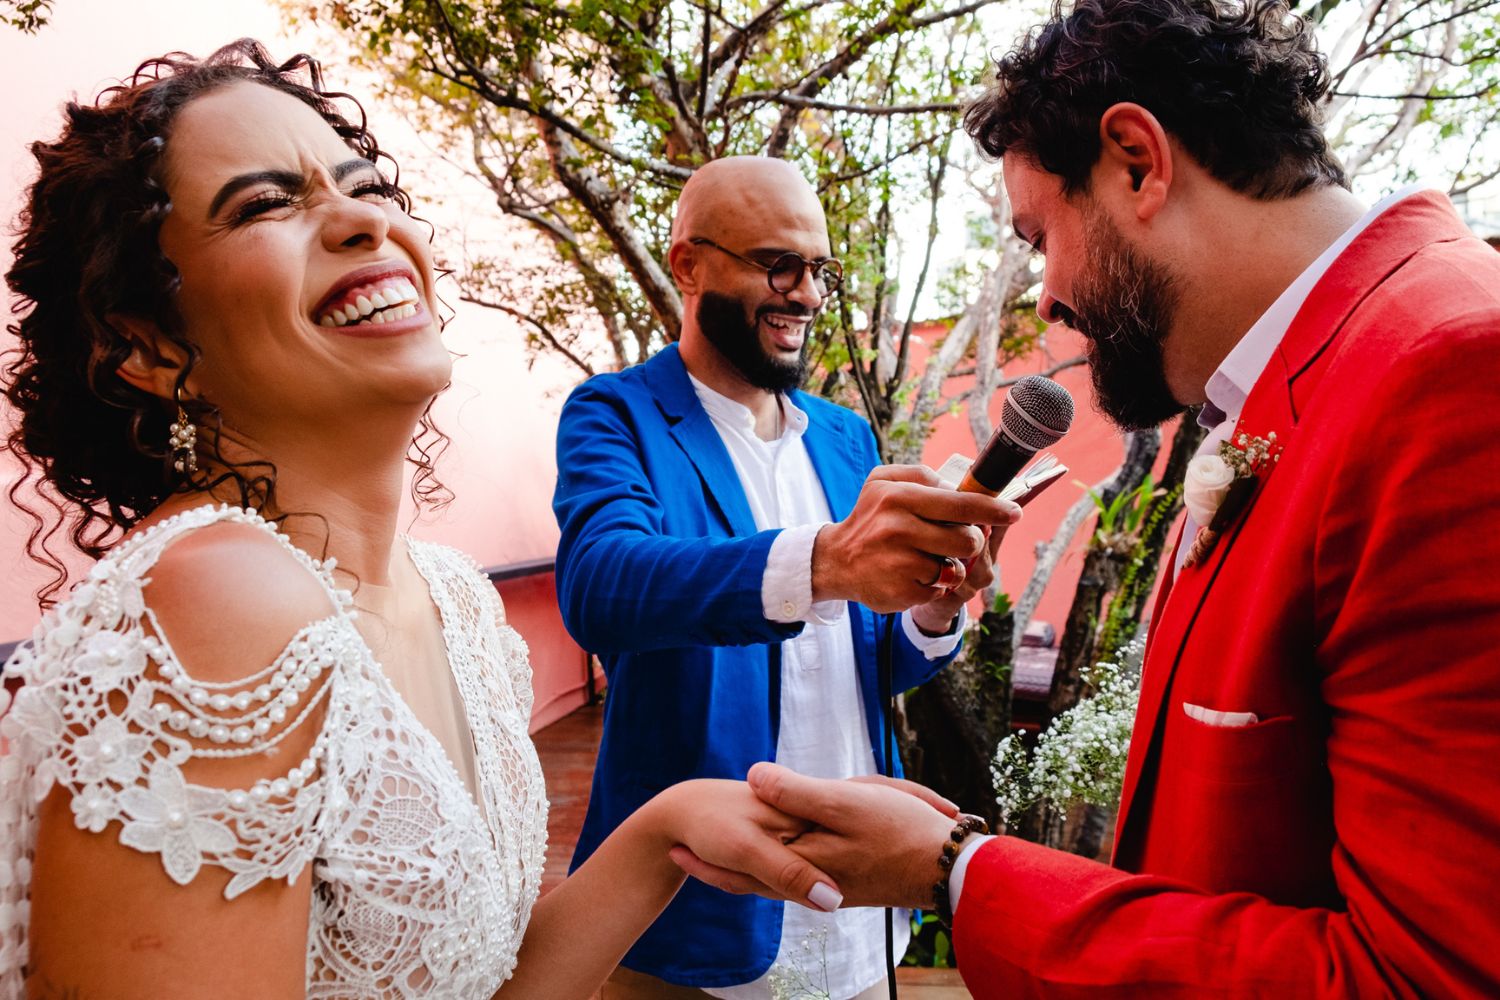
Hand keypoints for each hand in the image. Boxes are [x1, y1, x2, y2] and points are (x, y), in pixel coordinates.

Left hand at [669, 765, 957, 909]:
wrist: (951, 869)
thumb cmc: (901, 832)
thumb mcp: (845, 802)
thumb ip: (796, 792)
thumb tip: (754, 776)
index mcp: (804, 861)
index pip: (745, 860)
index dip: (710, 854)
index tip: (675, 847)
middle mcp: (812, 880)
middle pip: (755, 875)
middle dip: (721, 867)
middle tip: (682, 857)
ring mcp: (831, 883)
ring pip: (778, 878)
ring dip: (746, 871)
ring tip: (715, 865)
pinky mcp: (849, 880)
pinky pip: (800, 877)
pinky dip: (779, 870)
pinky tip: (781, 861)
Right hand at [812, 465, 1020, 612]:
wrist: (836, 561)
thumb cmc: (870, 518)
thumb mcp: (884, 481)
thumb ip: (923, 477)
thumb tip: (962, 490)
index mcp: (897, 497)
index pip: (959, 503)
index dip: (993, 509)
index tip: (1015, 512)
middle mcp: (897, 529)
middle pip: (967, 539)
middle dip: (969, 542)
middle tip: (951, 540)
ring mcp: (899, 563)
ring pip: (957, 567)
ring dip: (950, 565)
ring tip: (925, 558)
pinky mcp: (901, 592)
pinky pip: (941, 588)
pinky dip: (933, 584)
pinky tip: (911, 575)